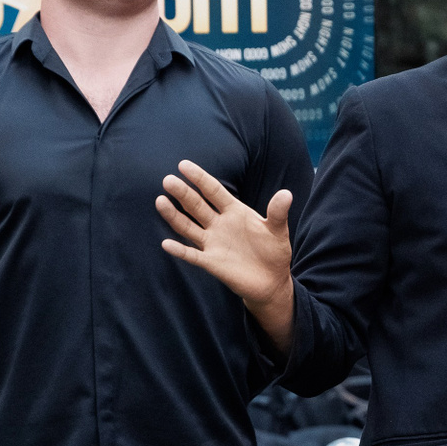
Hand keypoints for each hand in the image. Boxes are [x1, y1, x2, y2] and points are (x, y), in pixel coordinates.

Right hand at [157, 160, 295, 349]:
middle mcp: (219, 224)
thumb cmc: (273, 251)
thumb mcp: (278, 230)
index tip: (184, 165)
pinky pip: (192, 255)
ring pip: (189, 227)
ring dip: (174, 216)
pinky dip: (180, 250)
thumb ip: (278, 213)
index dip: (200, 178)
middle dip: (183, 193)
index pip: (214, 191)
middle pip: (197, 206)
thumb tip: (286, 194)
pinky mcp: (211, 262)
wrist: (272, 280)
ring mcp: (213, 243)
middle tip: (168, 180)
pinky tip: (166, 243)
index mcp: (234, 211)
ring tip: (160, 201)